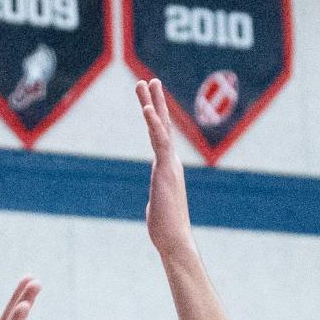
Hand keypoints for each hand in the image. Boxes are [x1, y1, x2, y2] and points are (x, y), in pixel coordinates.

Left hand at [136, 79, 194, 261]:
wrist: (174, 239)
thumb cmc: (165, 229)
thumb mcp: (158, 207)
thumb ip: (158, 199)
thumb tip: (158, 204)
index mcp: (167, 169)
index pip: (161, 138)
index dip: (156, 118)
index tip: (150, 101)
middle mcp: (171, 163)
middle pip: (163, 126)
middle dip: (156, 101)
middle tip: (149, 80)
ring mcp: (170, 165)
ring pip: (161, 127)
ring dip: (152, 103)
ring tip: (145, 82)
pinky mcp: (166, 170)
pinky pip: (159, 141)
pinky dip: (153, 123)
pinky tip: (146, 108)